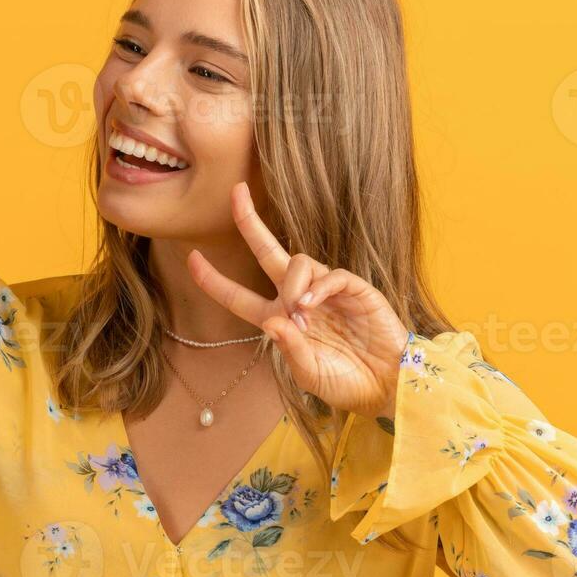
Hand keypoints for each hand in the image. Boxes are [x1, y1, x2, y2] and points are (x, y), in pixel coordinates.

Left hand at [188, 181, 410, 418]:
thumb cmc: (344, 382)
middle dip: (250, 223)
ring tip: (302, 312)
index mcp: (279, 320)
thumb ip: (290, 349)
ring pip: (298, 261)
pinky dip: (319, 286)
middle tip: (235, 192)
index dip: (214, 280)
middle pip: (267, 253)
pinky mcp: (353, 288)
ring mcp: (325, 290)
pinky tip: (313, 305)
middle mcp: (298, 299)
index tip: (191, 258)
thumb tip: (272, 322)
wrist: (386, 383)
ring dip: (293, 283)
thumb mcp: (309, 373)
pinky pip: (330, 274)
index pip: (238, 296)